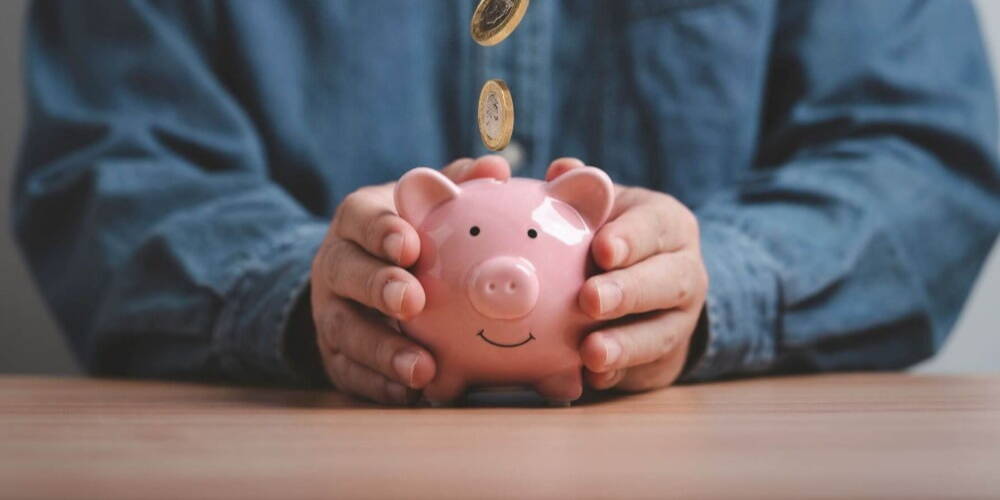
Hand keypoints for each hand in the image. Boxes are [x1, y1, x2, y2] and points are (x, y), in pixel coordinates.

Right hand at [311, 156, 511, 403]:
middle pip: (346, 275)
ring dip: (382, 351)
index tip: (408, 244)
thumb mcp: (427, 206)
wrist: (366, 277)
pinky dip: (379, 385)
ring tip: (421, 369)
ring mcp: (332, 313)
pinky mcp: (337, 355)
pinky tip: (409, 395)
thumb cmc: (413, 234)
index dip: (380, 232)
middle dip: (377, 287)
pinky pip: (352, 373)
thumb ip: (459, 185)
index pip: (361, 220)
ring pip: (346, 332)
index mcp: (358, 222)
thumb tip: (496, 170)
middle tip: (412, 301)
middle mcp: (336, 265)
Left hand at [546, 158, 707, 391]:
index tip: (602, 248)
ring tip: (591, 353)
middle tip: (590, 299)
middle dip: (629, 292)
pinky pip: (642, 370)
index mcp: (667, 226)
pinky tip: (590, 378)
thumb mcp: (602, 209)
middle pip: (668, 282)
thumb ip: (582, 193)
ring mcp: (678, 319)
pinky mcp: (661, 359)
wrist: (642, 291)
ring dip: (625, 345)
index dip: (631, 238)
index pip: (656, 227)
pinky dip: (617, 375)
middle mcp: (684, 271)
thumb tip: (563, 170)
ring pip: (660, 333)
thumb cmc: (608, 237)